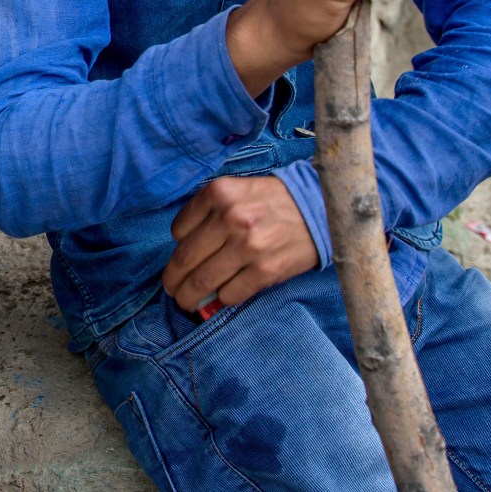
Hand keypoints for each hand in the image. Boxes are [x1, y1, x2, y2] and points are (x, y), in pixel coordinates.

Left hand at [162, 176, 318, 311]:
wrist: (319, 209)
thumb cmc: (272, 201)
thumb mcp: (235, 190)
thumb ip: (208, 211)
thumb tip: (182, 247)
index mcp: (219, 193)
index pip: (178, 230)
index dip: (176, 247)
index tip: (180, 257)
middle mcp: (231, 218)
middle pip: (186, 259)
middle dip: (173, 280)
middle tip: (171, 289)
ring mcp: (248, 246)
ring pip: (203, 281)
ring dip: (189, 297)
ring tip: (186, 301)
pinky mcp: (266, 271)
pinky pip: (230, 294)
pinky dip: (221, 299)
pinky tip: (223, 296)